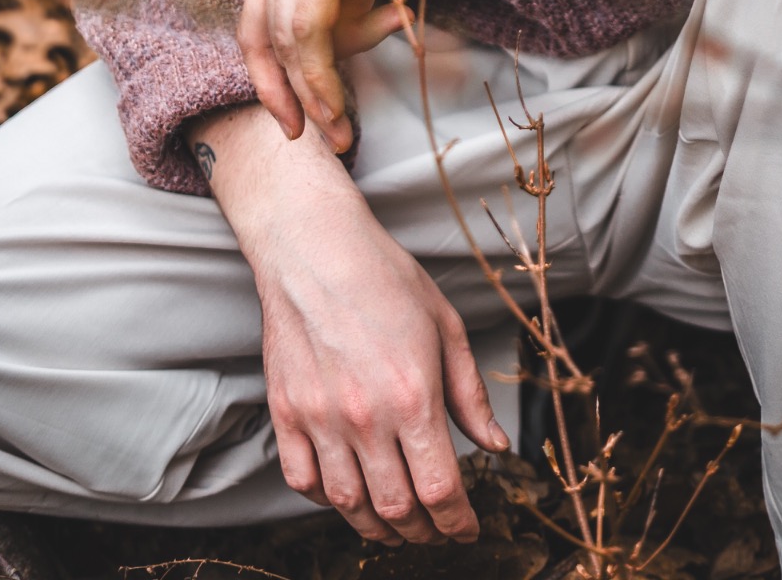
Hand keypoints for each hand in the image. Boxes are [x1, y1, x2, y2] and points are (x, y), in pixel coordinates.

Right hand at [192, 105, 510, 544]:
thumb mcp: (446, 327)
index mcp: (413, 397)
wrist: (315, 248)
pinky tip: (348, 491)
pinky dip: (328, 499)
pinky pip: (304, 482)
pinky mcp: (286, 413)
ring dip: (378, 526)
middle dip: (424, 533)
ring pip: (350, 505)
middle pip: (397, 510)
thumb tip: (495, 446)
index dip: (458, 523)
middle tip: (437, 531)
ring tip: (397, 524)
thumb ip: (470, 395)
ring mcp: (320, 419)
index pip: (440, 491)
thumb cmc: (385, 278)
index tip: (467, 529)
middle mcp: (365, 418)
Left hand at [239, 0, 522, 149]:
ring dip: (314, 99)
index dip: (269, 69)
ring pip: (289, 47)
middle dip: (284, 96)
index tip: (290, 108)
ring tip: (342, 134)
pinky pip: (312, 38)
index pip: (257, 18)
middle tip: (313, 136)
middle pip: (261, 40)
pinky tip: (338, 108)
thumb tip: (366, 11)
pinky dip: (321, 81)